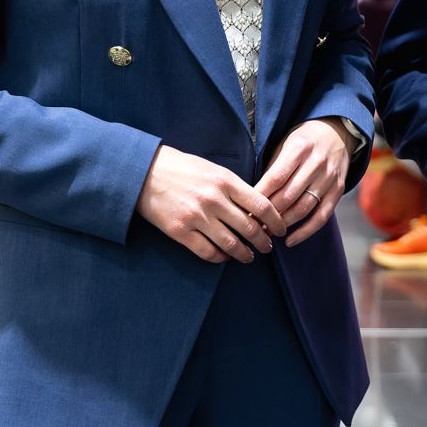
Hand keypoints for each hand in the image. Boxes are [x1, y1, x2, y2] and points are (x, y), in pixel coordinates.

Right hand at [135, 145, 286, 263]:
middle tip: (268, 247)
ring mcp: (197, 217)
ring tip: (249, 257)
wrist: (145, 172)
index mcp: (226, 181)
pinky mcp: (181, 231)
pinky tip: (225, 257)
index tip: (281, 229)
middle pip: (249, 228)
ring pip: (231, 244)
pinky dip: (220, 258)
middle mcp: (214, 200)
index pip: (261, 205)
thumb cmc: (181, 168)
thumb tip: (256, 208)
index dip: (276, 221)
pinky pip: (207, 252)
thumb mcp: (213, 169)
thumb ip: (234, 187)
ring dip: (244, 254)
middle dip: (263, 241)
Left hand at [257, 118, 349, 246]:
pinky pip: (322, 216)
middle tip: (252, 225)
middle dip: (268, 214)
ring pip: (303, 208)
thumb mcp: (284, 143)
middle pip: (288, 196)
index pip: (275, 178)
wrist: (337, 133)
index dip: (259, 197)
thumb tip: (252, 196)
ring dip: (283, 224)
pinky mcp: (338, 190)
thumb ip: (272, 167)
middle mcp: (316, 163)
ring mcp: (328, 178)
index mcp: (299, 148)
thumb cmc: (303, 140)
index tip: (245, 210)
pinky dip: (306, 231)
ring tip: (267, 232)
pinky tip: (290, 240)